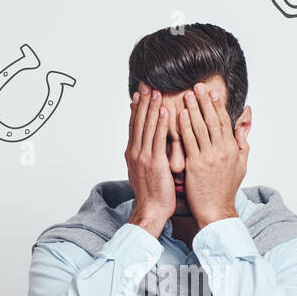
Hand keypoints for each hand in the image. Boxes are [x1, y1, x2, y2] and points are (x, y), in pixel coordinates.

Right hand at [124, 84, 173, 237]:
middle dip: (142, 102)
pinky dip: (160, 123)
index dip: (136, 108)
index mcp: (132, 154)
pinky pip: (157, 138)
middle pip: (138, 122)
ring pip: (146, 126)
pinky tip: (164, 110)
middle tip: (145, 84)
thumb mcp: (146, 173)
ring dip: (151, 107)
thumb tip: (153, 148)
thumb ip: (148, 157)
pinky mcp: (154, 162)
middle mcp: (134, 153)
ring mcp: (143, 157)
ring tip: (155, 90)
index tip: (139, 93)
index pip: (134, 126)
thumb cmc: (153, 195)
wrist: (151, 211)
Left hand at [178, 82, 247, 229]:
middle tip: (196, 86)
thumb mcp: (241, 162)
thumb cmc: (226, 187)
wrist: (216, 209)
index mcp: (232, 149)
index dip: (217, 105)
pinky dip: (184, 127)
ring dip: (192, 110)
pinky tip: (179, 115)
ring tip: (186, 95)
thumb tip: (246, 115)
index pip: (224, 121)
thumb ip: (243, 138)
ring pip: (200, 128)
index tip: (211, 92)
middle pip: (212, 121)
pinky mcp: (195, 166)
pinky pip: (189, 142)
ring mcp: (208, 158)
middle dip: (204, 102)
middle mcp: (222, 151)